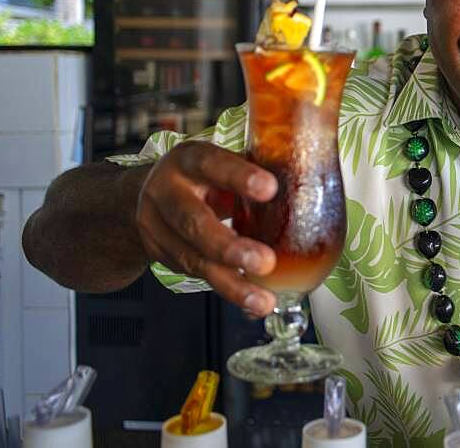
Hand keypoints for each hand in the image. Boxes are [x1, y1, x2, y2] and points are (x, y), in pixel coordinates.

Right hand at [136, 141, 278, 315]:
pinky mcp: (161, 255)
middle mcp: (167, 192)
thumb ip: (255, 170)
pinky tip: (251, 300)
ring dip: (231, 283)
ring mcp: (157, 226)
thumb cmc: (201, 176)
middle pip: (193, 221)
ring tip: (262, 299)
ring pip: (193, 258)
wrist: (149, 195)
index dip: (238, 177)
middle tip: (265, 261)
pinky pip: (196, 275)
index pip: (211, 164)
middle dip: (230, 246)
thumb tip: (310, 178)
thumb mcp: (221, 163)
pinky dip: (227, 290)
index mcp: (188, 160)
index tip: (270, 189)